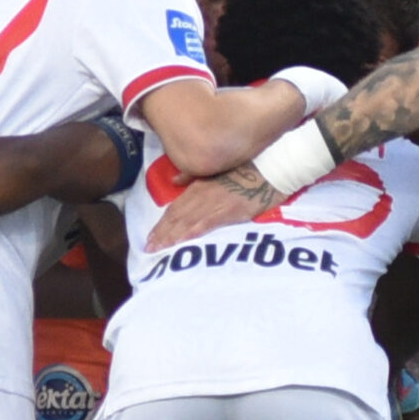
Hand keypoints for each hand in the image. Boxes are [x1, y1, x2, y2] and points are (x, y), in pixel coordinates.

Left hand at [144, 166, 275, 250]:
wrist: (269, 170)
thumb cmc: (246, 171)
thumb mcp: (217, 171)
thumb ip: (194, 176)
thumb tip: (175, 180)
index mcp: (197, 187)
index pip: (174, 208)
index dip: (161, 224)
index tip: (151, 237)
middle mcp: (200, 195)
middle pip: (175, 217)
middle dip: (161, 233)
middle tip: (149, 248)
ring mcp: (212, 203)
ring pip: (185, 222)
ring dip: (169, 236)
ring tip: (158, 249)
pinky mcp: (225, 212)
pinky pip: (202, 225)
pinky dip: (188, 234)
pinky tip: (179, 243)